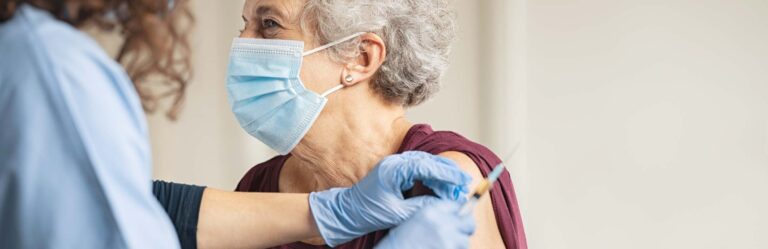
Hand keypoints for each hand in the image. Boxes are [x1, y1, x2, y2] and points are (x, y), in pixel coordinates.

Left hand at [308, 151, 471, 245]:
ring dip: (441, 175)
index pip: (426, 166)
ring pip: (426, 165)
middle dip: (448, 173)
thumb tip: (444, 204)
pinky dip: (432, 177)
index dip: (447, 173)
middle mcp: (395, 163)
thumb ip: (421, 206)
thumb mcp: (398, 213)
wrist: (348, 212)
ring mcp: (395, 165)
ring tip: (456, 188)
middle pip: (429, 162)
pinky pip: (419, 170)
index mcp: (393, 170)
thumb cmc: (368, 212)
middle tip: (464, 184)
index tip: (462, 180)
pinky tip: (441, 188)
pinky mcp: (396, 171)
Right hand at [375, 200, 475, 248]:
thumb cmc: (400, 241)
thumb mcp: (415, 220)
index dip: (460, 212)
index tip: (461, 216)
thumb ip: (435, 216)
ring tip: (443, 245)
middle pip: (469, 222)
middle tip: (460, 233)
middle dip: (466, 228)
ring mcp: (447, 239)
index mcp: (431, 211)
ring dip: (458, 244)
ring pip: (465, 241)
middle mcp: (442, 223)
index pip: (457, 205)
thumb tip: (456, 217)